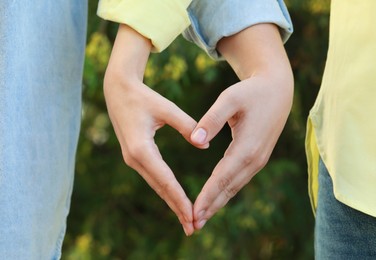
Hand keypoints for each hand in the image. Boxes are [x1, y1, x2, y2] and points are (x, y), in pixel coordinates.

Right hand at [104, 25, 205, 235]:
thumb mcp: (166, 108)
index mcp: (141, 148)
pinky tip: (175, 199)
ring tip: (187, 219)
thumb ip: (186, 125)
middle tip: (192, 228)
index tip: (193, 214)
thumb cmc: (143, 97)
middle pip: (160, 188)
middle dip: (176, 208)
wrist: (118, 91)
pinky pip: (153, 177)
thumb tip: (205, 145)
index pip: (165, 180)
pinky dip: (165, 190)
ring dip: (171, 202)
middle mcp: (134, 158)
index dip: (179, 198)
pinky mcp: (135, 156)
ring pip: (156, 185)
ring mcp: (133, 159)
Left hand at [190, 24, 293, 229]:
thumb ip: (211, 119)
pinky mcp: (257, 158)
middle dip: (211, 207)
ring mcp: (258, 160)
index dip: (207, 196)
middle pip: (229, 188)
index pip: (222, 178)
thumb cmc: (251, 92)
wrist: (277, 90)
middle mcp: (254, 159)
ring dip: (218, 202)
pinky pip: (238, 179)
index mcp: (247, 147)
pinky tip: (215, 198)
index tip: (193, 212)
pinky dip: (225, 192)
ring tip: (202, 217)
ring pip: (234, 186)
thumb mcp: (230, 98)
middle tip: (193, 224)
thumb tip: (195, 141)